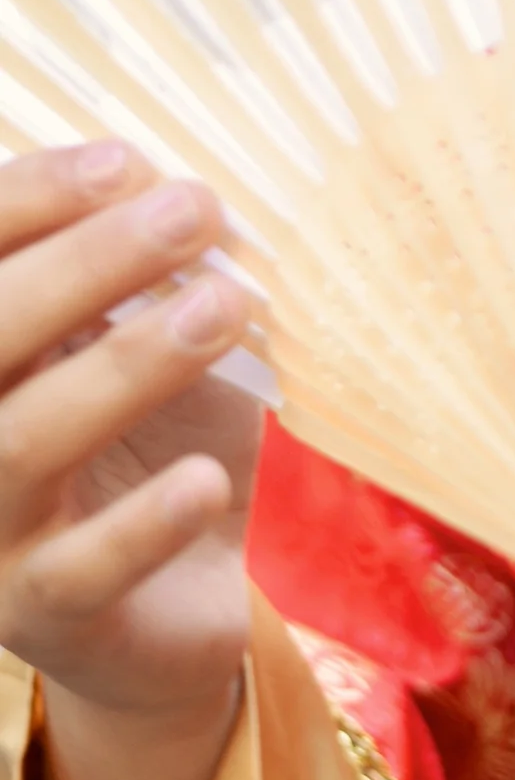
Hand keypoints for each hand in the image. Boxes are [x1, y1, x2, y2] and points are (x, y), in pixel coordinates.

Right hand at [0, 141, 260, 740]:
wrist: (177, 607)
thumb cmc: (156, 446)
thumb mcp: (150, 345)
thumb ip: (148, 277)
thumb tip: (185, 184)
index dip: (26, 201)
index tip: (126, 160)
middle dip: (84, 265)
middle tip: (190, 212)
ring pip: (25, 443)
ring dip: (125, 367)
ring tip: (224, 308)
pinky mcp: (45, 619)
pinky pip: (78, 572)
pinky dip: (141, 522)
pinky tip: (205, 478)